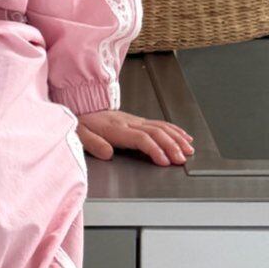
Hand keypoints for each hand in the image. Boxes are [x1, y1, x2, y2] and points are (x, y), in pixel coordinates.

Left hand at [74, 109, 193, 165]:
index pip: (141, 138)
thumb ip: (93, 144)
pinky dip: (174, 130)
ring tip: (188, 150)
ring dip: (176, 138)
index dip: (154, 149)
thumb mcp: (80, 134)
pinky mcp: (139, 120)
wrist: (83, 106)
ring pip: (161, 127)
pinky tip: (184, 137)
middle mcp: (129, 123)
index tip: (164, 161)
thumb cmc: (83, 123)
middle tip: (181, 159)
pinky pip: (160, 123)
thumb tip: (107, 153)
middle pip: (156, 133)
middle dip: (171, 146)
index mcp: (116, 129)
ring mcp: (136, 120)